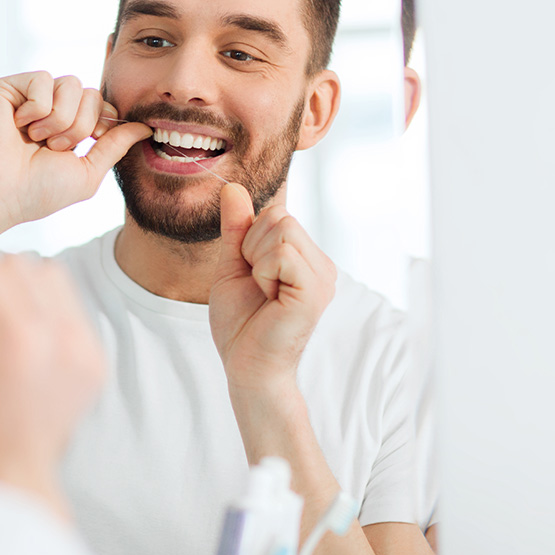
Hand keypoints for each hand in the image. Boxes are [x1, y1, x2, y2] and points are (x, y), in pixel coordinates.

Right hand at [0, 71, 150, 229]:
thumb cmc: (37, 191)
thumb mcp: (88, 172)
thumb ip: (116, 146)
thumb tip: (145, 128)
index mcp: (69, 127)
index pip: (102, 105)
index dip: (102, 122)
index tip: (91, 142)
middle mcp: (50, 109)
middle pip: (91, 93)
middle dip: (80, 126)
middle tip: (53, 148)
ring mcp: (29, 97)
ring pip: (70, 84)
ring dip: (59, 120)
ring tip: (36, 139)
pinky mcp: (8, 87)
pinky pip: (43, 78)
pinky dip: (36, 108)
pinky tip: (18, 125)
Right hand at [0, 229, 104, 515]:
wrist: (8, 475)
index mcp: (14, 340)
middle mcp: (59, 338)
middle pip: (15, 264)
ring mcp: (85, 347)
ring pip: (46, 272)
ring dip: (19, 293)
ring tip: (0, 339)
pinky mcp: (96, 356)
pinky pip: (68, 300)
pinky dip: (44, 312)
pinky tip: (25, 349)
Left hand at [210, 184, 337, 393]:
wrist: (246, 367)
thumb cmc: (241, 324)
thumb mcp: (232, 266)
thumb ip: (236, 228)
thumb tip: (233, 187)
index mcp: (304, 257)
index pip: (275, 212)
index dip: (249, 238)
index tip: (251, 273)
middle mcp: (321, 264)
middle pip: (279, 215)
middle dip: (252, 246)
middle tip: (257, 284)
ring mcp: (322, 277)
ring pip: (281, 229)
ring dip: (257, 261)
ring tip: (265, 293)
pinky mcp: (315, 291)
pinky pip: (282, 253)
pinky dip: (263, 273)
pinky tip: (270, 299)